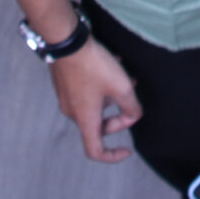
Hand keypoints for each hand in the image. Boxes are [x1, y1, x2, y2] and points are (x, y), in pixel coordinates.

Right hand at [48, 40, 140, 161]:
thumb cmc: (93, 66)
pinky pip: (86, 93)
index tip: (127, 150)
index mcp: (85, 119)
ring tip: (126, 76)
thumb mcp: (121, 87)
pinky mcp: (65, 84)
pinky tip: (113, 65)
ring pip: (94, 106)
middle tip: (131, 100)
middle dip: (118, 117)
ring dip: (112, 96)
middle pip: (98, 127)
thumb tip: (134, 115)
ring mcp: (66, 97)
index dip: (112, 156)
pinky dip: (101, 87)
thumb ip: (132, 106)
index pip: (95, 151)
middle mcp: (73, 113)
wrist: (66, 42)